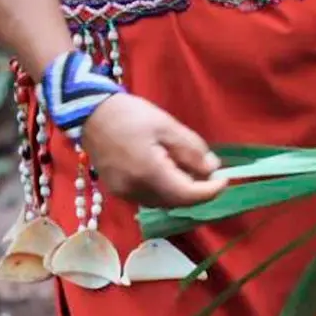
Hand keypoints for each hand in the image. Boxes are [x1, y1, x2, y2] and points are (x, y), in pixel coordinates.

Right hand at [81, 94, 226, 208]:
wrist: (89, 113)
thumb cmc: (130, 115)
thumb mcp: (167, 126)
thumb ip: (192, 150)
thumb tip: (212, 169)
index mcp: (149, 174)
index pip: (188, 195)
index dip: (211, 190)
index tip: (226, 179)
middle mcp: (135, 191)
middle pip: (177, 202)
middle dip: (198, 191)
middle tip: (212, 172)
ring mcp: (124, 193)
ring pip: (163, 202)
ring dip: (183, 192)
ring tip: (192, 169)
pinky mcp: (118, 191)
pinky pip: (150, 197)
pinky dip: (166, 190)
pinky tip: (171, 172)